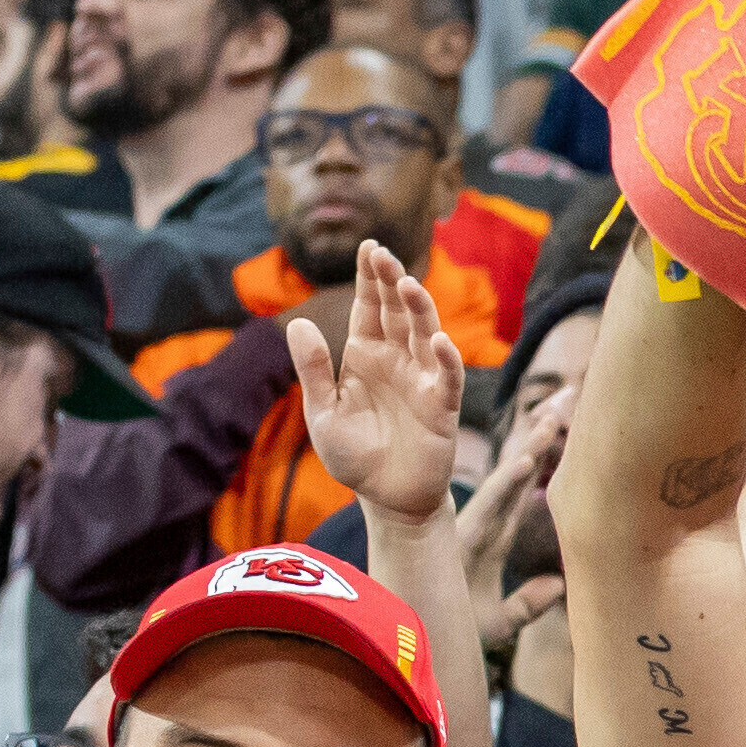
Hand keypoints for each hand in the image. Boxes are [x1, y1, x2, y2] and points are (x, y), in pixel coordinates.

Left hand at [286, 239, 470, 530]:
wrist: (387, 500)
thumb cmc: (354, 457)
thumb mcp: (323, 412)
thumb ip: (313, 369)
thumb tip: (298, 321)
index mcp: (366, 356)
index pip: (369, 308)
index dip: (369, 278)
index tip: (368, 246)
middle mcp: (397, 361)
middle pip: (396, 312)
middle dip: (391, 282)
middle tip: (383, 254)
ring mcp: (422, 380)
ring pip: (424, 334)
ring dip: (418, 309)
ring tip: (407, 285)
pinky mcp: (442, 407)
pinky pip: (447, 377)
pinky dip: (445, 359)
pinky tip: (436, 341)